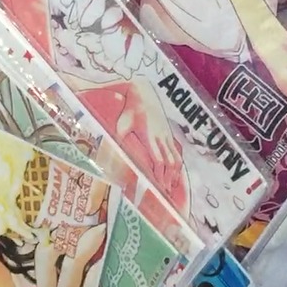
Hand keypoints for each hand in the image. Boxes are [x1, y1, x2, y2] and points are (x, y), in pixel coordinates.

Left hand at [117, 78, 186, 209]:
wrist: (144, 93)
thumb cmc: (131, 110)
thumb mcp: (122, 123)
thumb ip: (119, 137)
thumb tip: (109, 150)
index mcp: (150, 138)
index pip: (159, 160)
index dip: (160, 174)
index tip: (160, 187)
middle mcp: (161, 138)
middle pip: (169, 163)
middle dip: (168, 179)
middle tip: (166, 193)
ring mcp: (167, 136)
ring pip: (176, 158)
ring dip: (175, 173)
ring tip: (172, 186)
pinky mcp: (169, 134)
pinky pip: (177, 152)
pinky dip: (178, 164)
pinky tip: (176, 173)